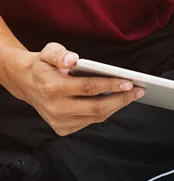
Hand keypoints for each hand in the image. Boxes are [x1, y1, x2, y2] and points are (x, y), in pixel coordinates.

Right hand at [18, 42, 143, 136]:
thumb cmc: (43, 65)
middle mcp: (55, 108)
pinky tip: (117, 101)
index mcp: (53, 88)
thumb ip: (60, 54)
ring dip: (117, 106)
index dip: (111, 85)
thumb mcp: (48, 52)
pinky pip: (90, 121)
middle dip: (121, 99)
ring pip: (95, 117)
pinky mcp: (62, 129)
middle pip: (96, 107)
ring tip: (133, 95)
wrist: (26, 83)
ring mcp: (59, 121)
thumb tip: (73, 60)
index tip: (129, 82)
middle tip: (139, 90)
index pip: (88, 88)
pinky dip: (106, 112)